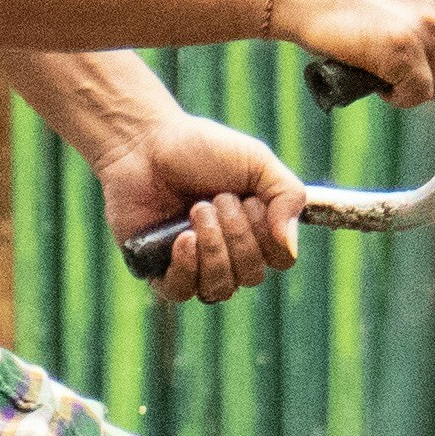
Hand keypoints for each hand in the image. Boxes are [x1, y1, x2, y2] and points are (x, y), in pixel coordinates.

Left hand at [99, 113, 305, 304]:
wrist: (144, 144)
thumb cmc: (200, 148)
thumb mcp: (257, 161)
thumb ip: (288, 196)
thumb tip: (290, 247)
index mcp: (256, 229)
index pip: (281, 259)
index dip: (269, 236)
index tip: (250, 201)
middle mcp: (229, 253)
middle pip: (252, 275)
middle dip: (237, 235)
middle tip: (216, 198)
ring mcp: (194, 265)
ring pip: (220, 288)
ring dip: (213, 248)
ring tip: (196, 210)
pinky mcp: (159, 270)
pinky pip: (182, 292)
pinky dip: (187, 266)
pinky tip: (182, 238)